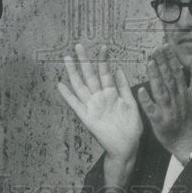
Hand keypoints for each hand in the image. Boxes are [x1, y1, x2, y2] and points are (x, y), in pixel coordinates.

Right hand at [58, 44, 142, 188]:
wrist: (127, 147)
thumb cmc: (131, 127)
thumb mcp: (131, 103)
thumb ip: (124, 87)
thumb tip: (118, 68)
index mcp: (111, 93)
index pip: (105, 73)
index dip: (103, 60)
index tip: (102, 46)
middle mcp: (100, 97)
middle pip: (90, 75)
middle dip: (85, 61)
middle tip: (79, 45)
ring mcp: (92, 107)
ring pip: (81, 86)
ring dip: (74, 73)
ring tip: (68, 58)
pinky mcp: (87, 118)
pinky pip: (76, 105)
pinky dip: (68, 96)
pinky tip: (60, 85)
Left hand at [137, 46, 191, 163]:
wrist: (189, 140)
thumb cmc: (190, 117)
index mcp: (184, 91)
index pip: (177, 71)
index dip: (171, 58)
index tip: (164, 45)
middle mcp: (176, 99)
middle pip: (169, 78)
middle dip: (162, 63)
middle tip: (155, 49)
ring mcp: (168, 110)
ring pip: (161, 91)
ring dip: (155, 77)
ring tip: (149, 63)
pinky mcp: (160, 121)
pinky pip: (152, 110)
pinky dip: (147, 101)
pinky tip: (140, 91)